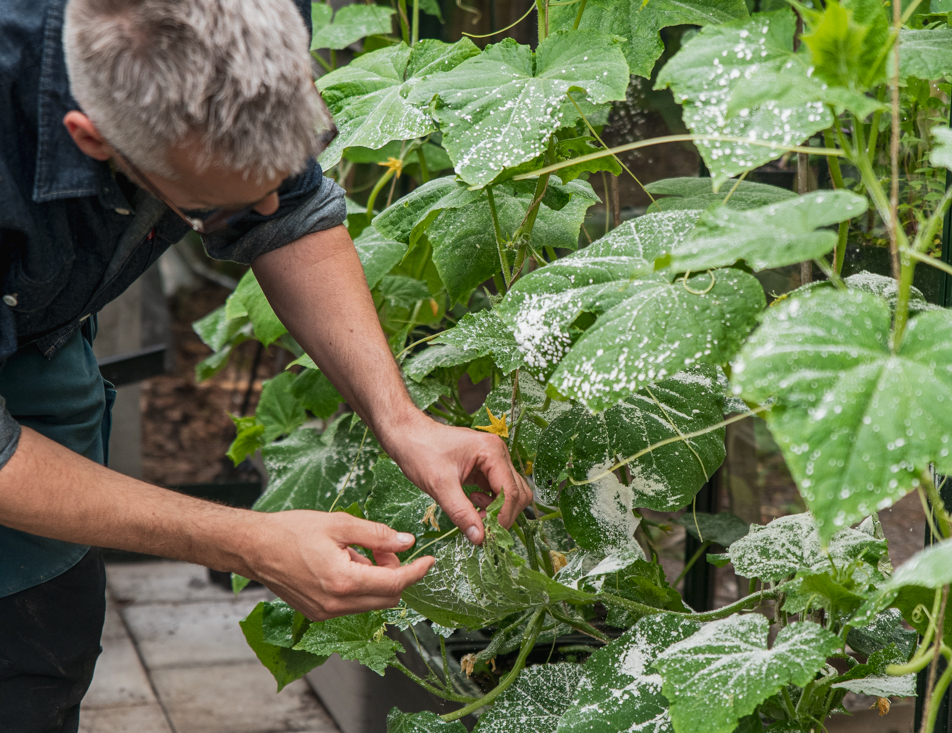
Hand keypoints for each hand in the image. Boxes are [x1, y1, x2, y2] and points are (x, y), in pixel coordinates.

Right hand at [244, 510, 434, 619]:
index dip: (417, 571)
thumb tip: (406, 542)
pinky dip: (360, 586)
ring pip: (371, 602)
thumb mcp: (339, 523)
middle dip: (396, 573)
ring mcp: (326, 613)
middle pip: (387, 597)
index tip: (429, 560)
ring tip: (360, 552)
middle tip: (385, 548)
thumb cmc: (291, 531)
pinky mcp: (317, 614)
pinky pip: (353, 605)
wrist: (254, 547)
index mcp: (343, 581)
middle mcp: (336, 604)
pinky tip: (346, 564)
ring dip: (378, 580)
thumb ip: (377, 535)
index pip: (395, 583)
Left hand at [384, 415, 532, 544]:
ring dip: (497, 509)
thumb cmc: (420, 452)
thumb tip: (480, 538)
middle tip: (479, 526)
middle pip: (517, 493)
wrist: (406, 435)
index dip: (501, 517)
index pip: (510, 491)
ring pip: (510, 493)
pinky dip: (490, 502)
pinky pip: (498, 490)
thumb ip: (462, 513)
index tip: (486, 535)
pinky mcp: (485, 467)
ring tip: (473, 511)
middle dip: (502, 514)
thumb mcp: (440, 486)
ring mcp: (493, 459)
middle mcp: (498, 453)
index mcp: (492, 451)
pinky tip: (471, 502)